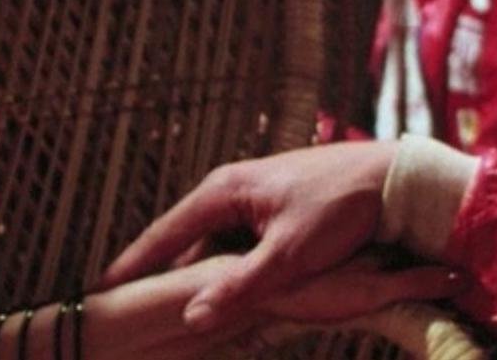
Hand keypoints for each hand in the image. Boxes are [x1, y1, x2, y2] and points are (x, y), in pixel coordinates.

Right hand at [100, 142, 409, 330]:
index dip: (133, 265)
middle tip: (129, 306)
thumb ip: (240, 287)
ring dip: (194, 271)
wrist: (395, 178)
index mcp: (224, 190)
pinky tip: (222, 289)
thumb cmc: (344, 208)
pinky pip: (235, 241)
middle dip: (158, 271)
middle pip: (183, 239)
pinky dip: (223, 265)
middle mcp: (231, 188)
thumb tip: (193, 318)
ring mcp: (253, 197)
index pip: (164, 234)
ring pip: (212, 243)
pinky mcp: (275, 207)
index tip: (101, 290)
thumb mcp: (290, 255)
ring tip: (166, 303)